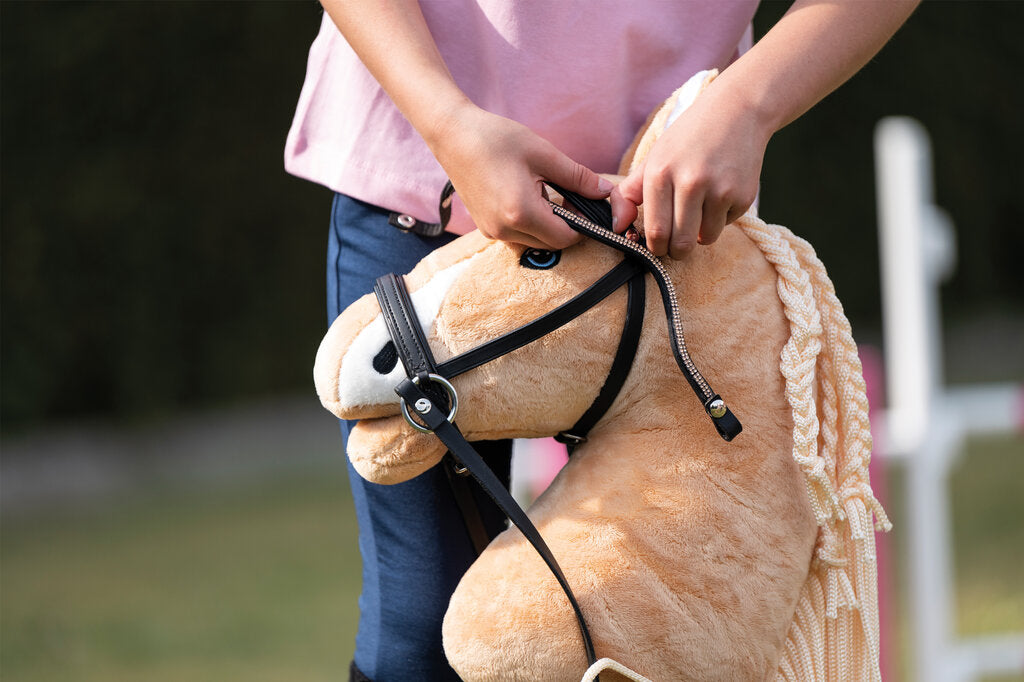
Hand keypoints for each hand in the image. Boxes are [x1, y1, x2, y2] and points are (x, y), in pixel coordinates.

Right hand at [431, 105, 612, 249]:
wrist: (452, 135)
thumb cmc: (495, 138)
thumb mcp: (544, 154)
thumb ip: (578, 177)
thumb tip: (605, 192)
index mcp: (521, 213)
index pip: (566, 238)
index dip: (585, 226)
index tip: (590, 207)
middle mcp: (504, 231)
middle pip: (551, 243)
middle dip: (567, 225)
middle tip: (572, 197)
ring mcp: (492, 232)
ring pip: (535, 241)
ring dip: (548, 224)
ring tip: (545, 190)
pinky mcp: (485, 227)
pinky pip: (518, 235)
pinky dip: (530, 222)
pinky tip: (527, 194)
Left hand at [610, 85, 769, 258]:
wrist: (736, 111)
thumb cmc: (688, 138)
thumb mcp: (654, 158)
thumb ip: (630, 193)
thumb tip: (618, 227)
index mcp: (661, 173)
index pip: (656, 231)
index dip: (655, 248)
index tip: (657, 247)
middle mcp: (691, 182)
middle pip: (680, 244)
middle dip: (675, 251)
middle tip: (675, 245)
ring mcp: (720, 190)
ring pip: (705, 239)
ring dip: (699, 234)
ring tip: (698, 212)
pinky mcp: (744, 195)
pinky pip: (726, 225)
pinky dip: (720, 219)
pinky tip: (719, 194)